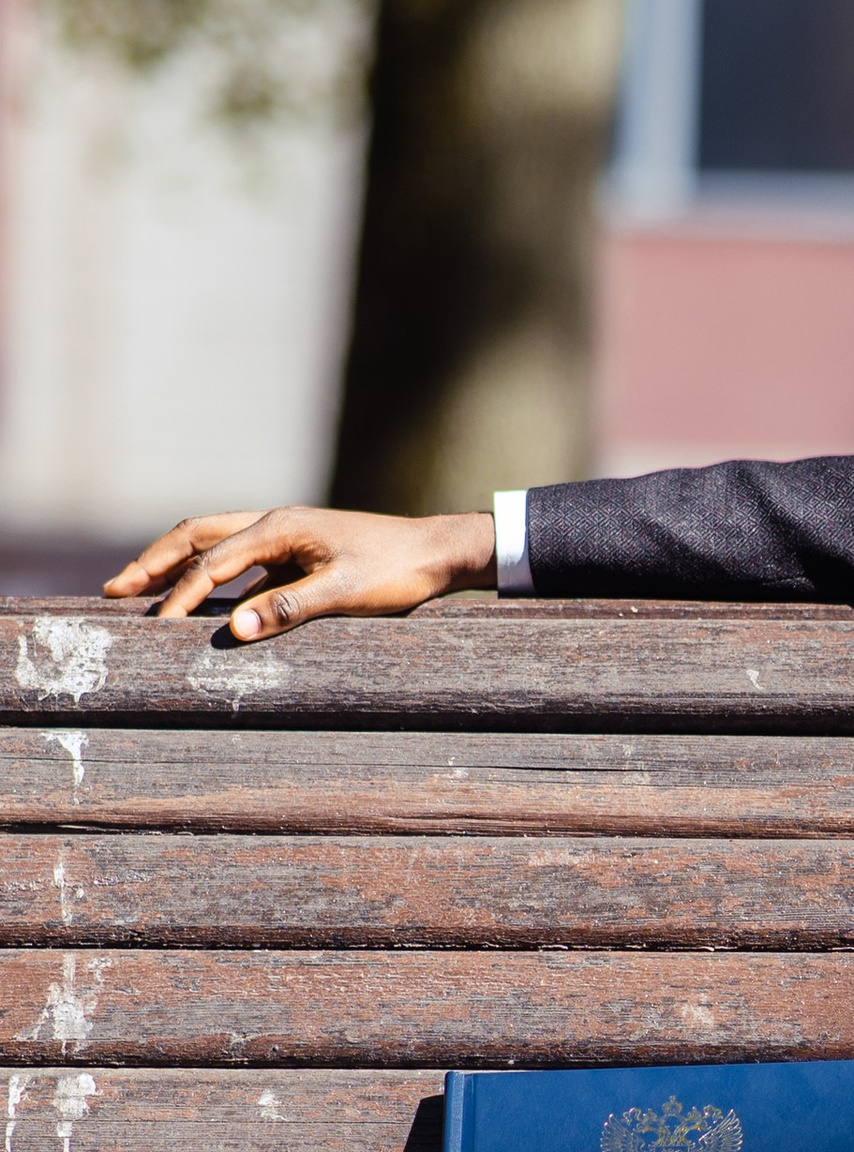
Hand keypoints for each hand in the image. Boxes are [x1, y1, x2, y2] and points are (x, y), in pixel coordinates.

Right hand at [104, 506, 496, 638]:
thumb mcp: (346, 593)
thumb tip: (232, 628)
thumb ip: (288, 609)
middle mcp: (275, 523)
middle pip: (197, 535)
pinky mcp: (296, 553)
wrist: (438, 552)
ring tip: (139, 589)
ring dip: (177, 564)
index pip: (212, 561)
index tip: (155, 626)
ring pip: (215, 543)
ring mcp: (284, 536)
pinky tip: (200, 600)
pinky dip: (211, 576)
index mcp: (281, 526)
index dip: (179, 594)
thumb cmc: (398, 570)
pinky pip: (240, 562)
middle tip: (116, 590)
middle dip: (155, 562)